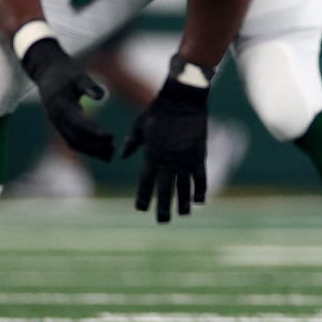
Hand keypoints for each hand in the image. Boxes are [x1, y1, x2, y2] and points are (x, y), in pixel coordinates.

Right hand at [18, 38, 114, 160]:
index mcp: (61, 105)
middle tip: (113, 150)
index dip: (94, 132)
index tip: (111, 137)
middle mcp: (56, 117)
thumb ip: (88, 85)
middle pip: (75, 137)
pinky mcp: (59, 124)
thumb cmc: (65, 70)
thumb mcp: (77, 74)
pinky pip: (70, 139)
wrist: (47, 70)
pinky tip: (99, 150)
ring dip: (90, 150)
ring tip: (109, 155)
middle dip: (94, 146)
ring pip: (72, 142)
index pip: (79, 123)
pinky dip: (84, 147)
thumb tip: (101, 96)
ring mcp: (56, 122)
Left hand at [122, 69, 209, 222]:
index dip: (143, 197)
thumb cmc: (158, 110)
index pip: (146, 183)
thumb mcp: (139, 125)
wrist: (182, 100)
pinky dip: (200, 189)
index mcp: (151, 156)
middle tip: (163, 221)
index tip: (141, 208)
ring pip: (184, 187)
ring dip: (183, 203)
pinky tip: (199, 201)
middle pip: (166, 190)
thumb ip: (131, 143)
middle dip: (164, 207)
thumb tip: (121, 155)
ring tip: (182, 214)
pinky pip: (200, 176)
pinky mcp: (199, 154)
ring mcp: (185, 159)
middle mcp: (168, 162)